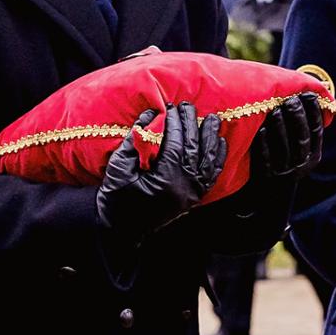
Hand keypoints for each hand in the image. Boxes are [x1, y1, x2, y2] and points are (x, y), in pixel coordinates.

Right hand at [95, 103, 226, 244]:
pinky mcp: (192, 198)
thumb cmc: (115, 199)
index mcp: (165, 181)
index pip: (175, 144)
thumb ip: (135, 141)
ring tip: (212, 119)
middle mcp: (183, 188)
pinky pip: (211, 175)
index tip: (169, 107)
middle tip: (187, 105)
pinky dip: (218, 158)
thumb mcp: (119, 167)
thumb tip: (149, 115)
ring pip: (208, 161)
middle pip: (193, 148)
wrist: (120, 229)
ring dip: (210, 137)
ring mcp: (191, 195)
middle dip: (191, 124)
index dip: (173, 123)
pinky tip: (219, 143)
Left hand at [250, 94, 323, 178]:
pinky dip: (264, 143)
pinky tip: (261, 129)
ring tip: (274, 109)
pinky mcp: (267, 175)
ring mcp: (284, 171)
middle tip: (291, 99)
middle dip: (297, 117)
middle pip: (302, 138)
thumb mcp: (300, 149)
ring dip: (280, 127)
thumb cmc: (286, 159)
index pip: (316, 131)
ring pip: (284, 147)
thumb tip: (307, 95)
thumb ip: (303, 129)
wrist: (272, 194)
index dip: (314, 112)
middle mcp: (301, 164)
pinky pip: (266, 158)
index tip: (308, 94)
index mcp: (313, 155)